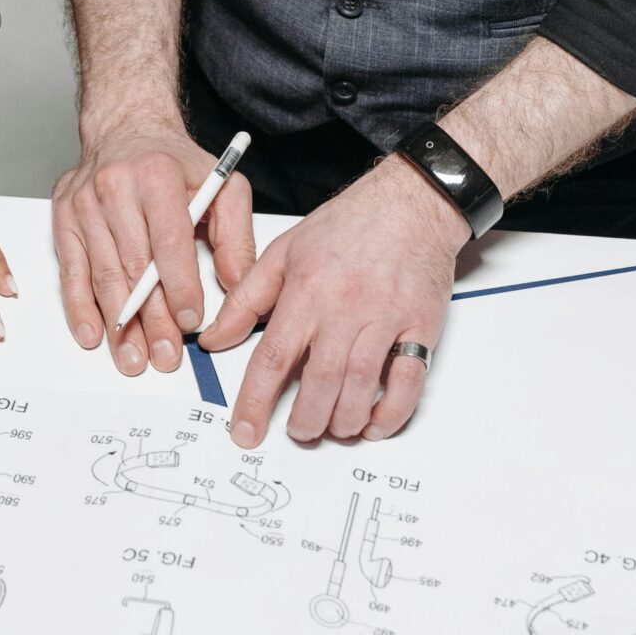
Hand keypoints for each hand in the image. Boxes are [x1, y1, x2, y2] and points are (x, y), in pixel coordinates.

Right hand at [51, 121, 255, 377]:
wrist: (126, 130)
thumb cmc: (175, 163)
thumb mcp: (222, 185)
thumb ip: (236, 235)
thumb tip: (237, 284)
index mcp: (157, 175)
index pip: (168, 241)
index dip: (179, 285)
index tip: (191, 321)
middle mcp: (115, 187)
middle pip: (134, 266)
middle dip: (151, 318)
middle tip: (166, 356)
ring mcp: (84, 204)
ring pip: (103, 275)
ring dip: (119, 324)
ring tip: (134, 358)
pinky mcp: (64, 218)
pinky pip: (71, 271)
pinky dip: (80, 307)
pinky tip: (93, 334)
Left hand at [197, 155, 463, 446]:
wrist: (411, 203)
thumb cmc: (349, 225)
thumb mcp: (284, 252)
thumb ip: (246, 300)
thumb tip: (215, 338)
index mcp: (307, 290)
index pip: (273, 358)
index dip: (255, 402)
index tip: (244, 431)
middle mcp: (346, 307)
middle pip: (320, 382)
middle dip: (304, 420)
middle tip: (297, 431)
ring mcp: (386, 319)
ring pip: (360, 388)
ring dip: (342, 421)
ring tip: (331, 428)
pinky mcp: (421, 327)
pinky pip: (408, 382)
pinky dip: (390, 413)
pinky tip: (373, 423)